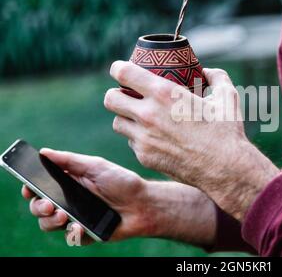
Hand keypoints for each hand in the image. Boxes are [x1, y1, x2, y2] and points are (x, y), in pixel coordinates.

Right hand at [22, 149, 216, 245]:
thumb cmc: (123, 182)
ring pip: (49, 225)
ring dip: (51, 221)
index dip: (31, 188)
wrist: (145, 204)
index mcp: (70, 183)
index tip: (28, 187)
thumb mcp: (97, 166)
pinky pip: (71, 237)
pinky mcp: (86, 234)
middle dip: (38, 207)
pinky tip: (80, 227)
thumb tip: (44, 152)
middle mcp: (70, 200)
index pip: (42, 187)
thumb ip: (70, 160)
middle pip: (40, 207)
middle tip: (49, 205)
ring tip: (64, 215)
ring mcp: (77, 218)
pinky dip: (73, 233)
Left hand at [104, 61, 278, 219]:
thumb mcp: (227, 97)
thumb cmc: (226, 131)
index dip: (118, 68)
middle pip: (110, 99)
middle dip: (116, 94)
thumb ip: (216, 77)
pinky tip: (154, 137)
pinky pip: (131, 143)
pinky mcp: (145, 157)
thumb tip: (207, 72)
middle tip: (128, 95)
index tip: (121, 69)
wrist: (225, 169)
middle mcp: (148, 115)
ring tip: (139, 118)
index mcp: (164, 93)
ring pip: (117, 123)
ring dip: (125, 117)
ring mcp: (144, 138)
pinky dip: (138, 138)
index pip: (123, 73)